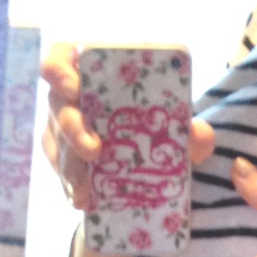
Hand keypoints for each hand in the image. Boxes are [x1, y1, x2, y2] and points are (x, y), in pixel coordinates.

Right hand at [39, 42, 215, 211]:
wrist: (154, 160)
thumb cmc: (160, 126)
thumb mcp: (179, 129)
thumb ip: (192, 131)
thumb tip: (199, 135)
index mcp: (96, 70)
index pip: (62, 56)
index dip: (58, 69)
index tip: (73, 87)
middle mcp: (73, 95)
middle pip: (58, 104)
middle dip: (73, 128)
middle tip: (94, 150)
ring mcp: (64, 126)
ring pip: (57, 142)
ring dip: (71, 165)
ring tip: (87, 189)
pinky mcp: (62, 156)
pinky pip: (60, 169)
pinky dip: (72, 185)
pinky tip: (84, 200)